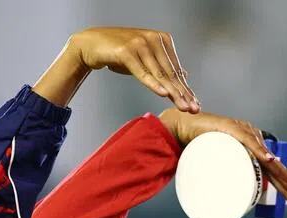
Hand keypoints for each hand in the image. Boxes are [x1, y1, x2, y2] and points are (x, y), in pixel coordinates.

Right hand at [34, 27, 197, 111]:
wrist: (91, 44)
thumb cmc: (119, 52)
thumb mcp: (145, 59)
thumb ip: (163, 66)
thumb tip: (184, 75)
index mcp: (162, 40)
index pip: (176, 70)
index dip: (186, 88)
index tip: (195, 104)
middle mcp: (154, 39)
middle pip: (170, 73)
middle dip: (183, 93)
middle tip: (193, 109)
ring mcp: (141, 44)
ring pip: (159, 74)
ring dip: (172, 92)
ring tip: (182, 106)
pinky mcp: (127, 51)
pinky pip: (142, 72)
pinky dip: (153, 84)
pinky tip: (163, 94)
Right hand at [160, 109, 286, 205]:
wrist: (180, 128)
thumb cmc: (198, 147)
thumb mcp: (218, 164)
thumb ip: (228, 177)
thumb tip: (236, 199)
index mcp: (251, 146)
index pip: (271, 167)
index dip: (284, 182)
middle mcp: (252, 137)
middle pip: (273, 164)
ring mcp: (243, 132)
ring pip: (265, 155)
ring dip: (280, 172)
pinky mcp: (231, 129)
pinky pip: (248, 142)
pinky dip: (258, 152)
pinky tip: (270, 160)